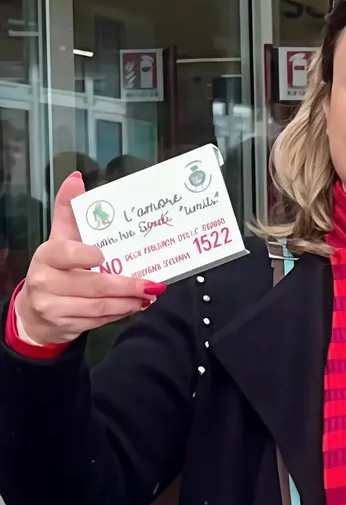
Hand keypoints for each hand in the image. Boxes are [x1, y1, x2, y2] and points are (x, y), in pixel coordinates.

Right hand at [14, 172, 162, 345]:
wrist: (34, 310)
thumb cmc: (55, 269)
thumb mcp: (60, 238)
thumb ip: (69, 210)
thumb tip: (76, 179)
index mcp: (48, 256)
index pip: (68, 253)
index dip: (88, 255)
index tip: (106, 255)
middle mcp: (46, 282)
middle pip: (94, 284)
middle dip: (127, 285)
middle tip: (152, 284)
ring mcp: (54, 306)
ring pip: (100, 307)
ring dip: (129, 302)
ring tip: (149, 295)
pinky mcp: (65, 325)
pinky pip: (99, 321)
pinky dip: (120, 313)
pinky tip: (134, 306)